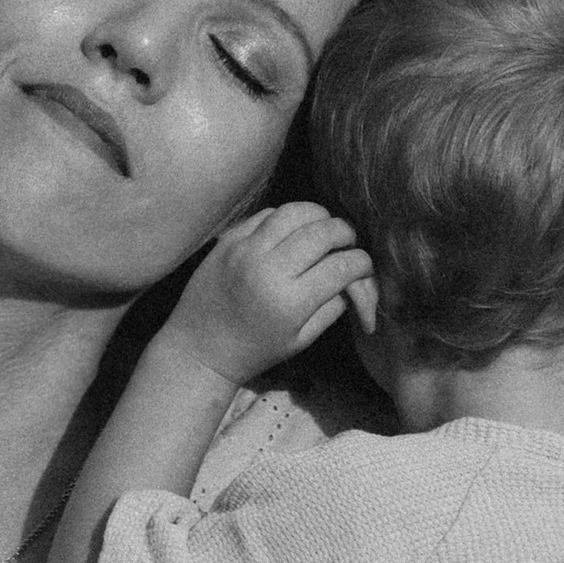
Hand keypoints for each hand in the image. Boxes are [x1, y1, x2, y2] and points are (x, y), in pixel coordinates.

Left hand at [170, 204, 373, 388]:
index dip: (362, 262)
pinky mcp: (230, 239)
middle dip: (346, 233)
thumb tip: (354, 277)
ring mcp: (246, 249)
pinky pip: (267, 214)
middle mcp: (270, 269)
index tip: (364, 265)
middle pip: (323, 232)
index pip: (342, 266)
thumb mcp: (301, 339)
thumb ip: (332, 306)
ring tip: (325, 228)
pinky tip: (293, 230)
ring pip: (295, 212)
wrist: (200, 348)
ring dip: (319, 216)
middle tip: (348, 242)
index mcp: (291, 301)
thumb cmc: (255, 350)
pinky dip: (288, 217)